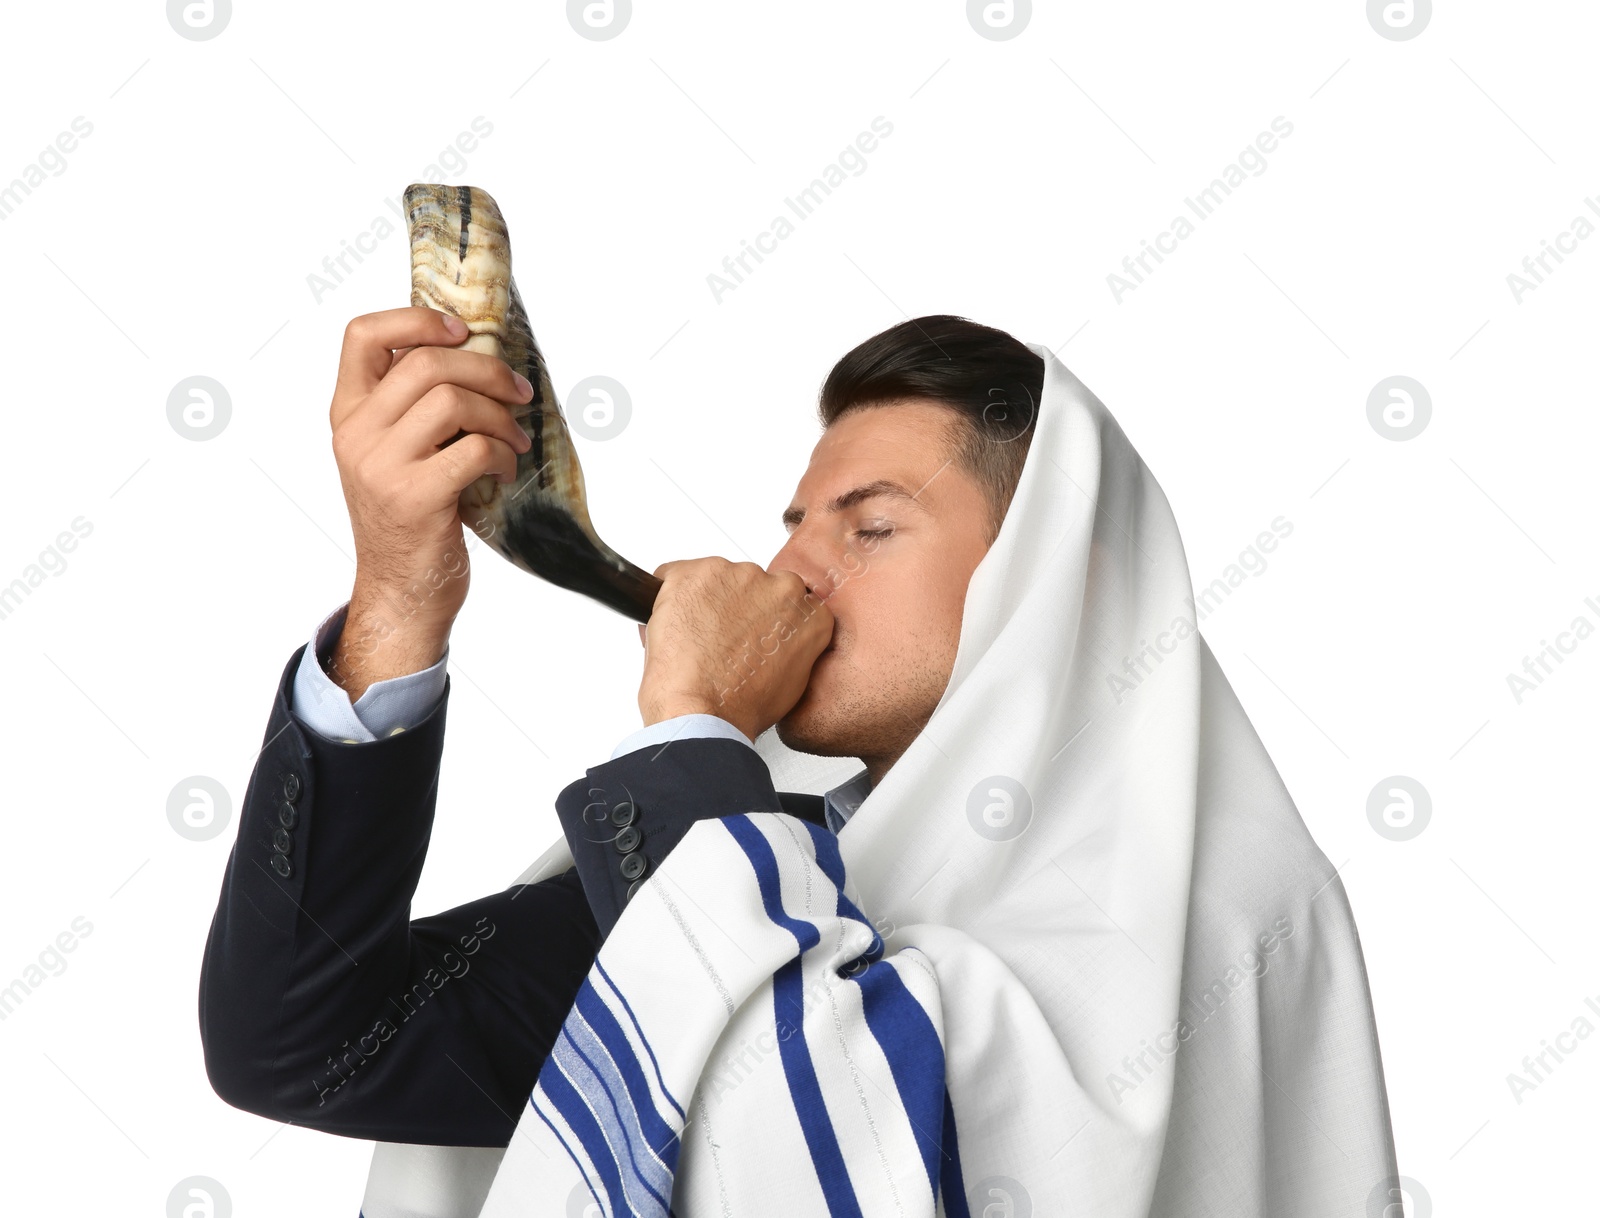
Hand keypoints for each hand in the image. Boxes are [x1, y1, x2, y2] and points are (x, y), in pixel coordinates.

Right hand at [324, 306, 534, 698]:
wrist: (402, 591)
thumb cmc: (412, 517)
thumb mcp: (395, 454)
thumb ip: (413, 408)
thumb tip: (475, 355)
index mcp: (348, 414)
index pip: (361, 335)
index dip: (416, 320)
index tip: (462, 332)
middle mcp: (356, 434)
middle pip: (426, 364)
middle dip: (487, 371)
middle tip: (519, 394)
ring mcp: (381, 466)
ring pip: (453, 401)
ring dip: (501, 417)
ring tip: (516, 441)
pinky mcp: (415, 497)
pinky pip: (475, 448)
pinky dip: (503, 454)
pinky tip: (506, 471)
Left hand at [636, 558, 833, 741]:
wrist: (703, 712)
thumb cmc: (740, 704)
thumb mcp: (790, 682)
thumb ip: (790, 646)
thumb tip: (771, 639)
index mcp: (808, 612)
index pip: (785, 600)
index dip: (759, 618)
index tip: (745, 632)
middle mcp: (780, 587)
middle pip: (751, 586)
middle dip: (733, 607)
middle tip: (716, 642)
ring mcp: (737, 576)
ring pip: (714, 580)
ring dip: (703, 602)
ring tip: (694, 642)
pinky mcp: (696, 574)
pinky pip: (673, 575)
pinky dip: (667, 596)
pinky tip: (672, 628)